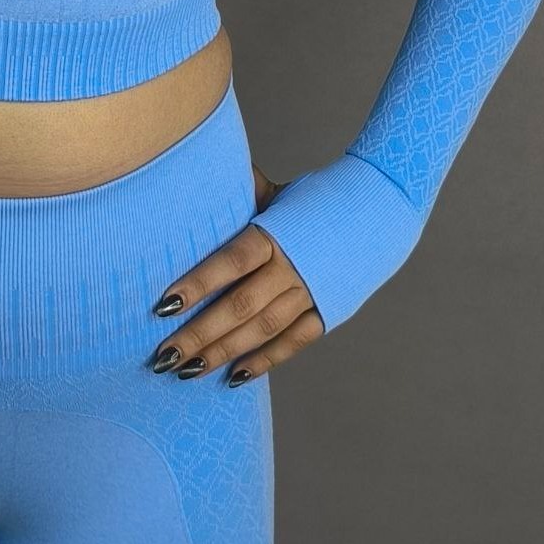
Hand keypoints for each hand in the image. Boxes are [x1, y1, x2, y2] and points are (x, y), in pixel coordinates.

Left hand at [148, 161, 323, 385]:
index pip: (229, 264)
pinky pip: (294, 342)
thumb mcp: (278, 192)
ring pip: (263, 329)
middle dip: (199, 334)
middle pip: (240, 306)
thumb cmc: (317, 199)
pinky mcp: (330, 311)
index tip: (164, 306)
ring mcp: (313, 292)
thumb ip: (241, 194)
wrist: (380, 208)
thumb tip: (201, 168)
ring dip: (224, 353)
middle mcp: (293, 266)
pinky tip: (234, 376)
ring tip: (187, 371)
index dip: (197, 285)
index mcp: (275, 233)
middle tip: (163, 356)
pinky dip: (265, 360)